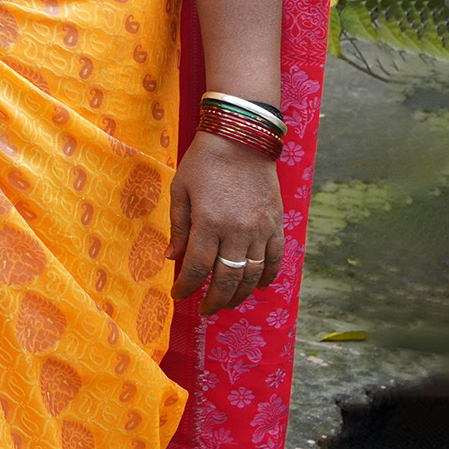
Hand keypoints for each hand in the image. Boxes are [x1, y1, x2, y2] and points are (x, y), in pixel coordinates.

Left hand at [168, 131, 284, 314]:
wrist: (241, 139)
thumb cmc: (204, 162)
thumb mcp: (180, 190)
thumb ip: (178, 226)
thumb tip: (171, 258)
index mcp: (208, 223)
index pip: (197, 268)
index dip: (187, 287)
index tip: (179, 295)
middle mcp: (237, 232)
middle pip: (227, 279)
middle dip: (214, 299)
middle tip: (204, 308)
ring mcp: (260, 231)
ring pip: (252, 275)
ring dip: (239, 295)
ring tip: (226, 303)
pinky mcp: (276, 225)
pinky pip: (275, 260)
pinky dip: (267, 277)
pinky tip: (258, 287)